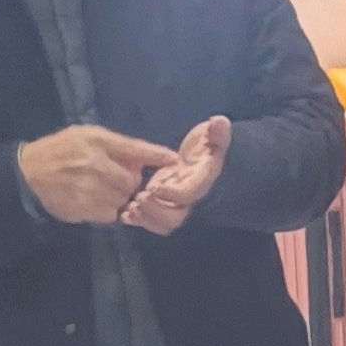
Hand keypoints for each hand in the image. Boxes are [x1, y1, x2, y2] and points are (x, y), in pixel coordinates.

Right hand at [21, 124, 180, 224]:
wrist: (28, 172)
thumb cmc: (61, 150)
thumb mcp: (87, 135)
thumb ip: (116, 146)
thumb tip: (144, 163)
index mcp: (97, 141)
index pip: (135, 149)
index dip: (157, 156)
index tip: (173, 161)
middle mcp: (94, 163)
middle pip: (132, 181)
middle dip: (129, 183)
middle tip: (116, 179)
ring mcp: (88, 188)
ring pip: (122, 200)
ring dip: (118, 198)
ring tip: (101, 190)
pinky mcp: (82, 208)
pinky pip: (109, 214)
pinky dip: (107, 210)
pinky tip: (93, 200)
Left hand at [119, 117, 233, 235]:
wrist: (203, 158)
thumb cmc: (207, 146)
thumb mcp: (214, 135)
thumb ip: (217, 132)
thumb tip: (219, 122)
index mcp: (200, 182)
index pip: (188, 194)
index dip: (172, 194)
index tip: (155, 186)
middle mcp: (187, 198)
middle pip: (175, 217)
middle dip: (155, 211)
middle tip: (139, 198)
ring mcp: (173, 205)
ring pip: (162, 224)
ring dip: (145, 218)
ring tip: (130, 207)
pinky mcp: (162, 205)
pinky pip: (151, 222)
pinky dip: (138, 220)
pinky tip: (126, 213)